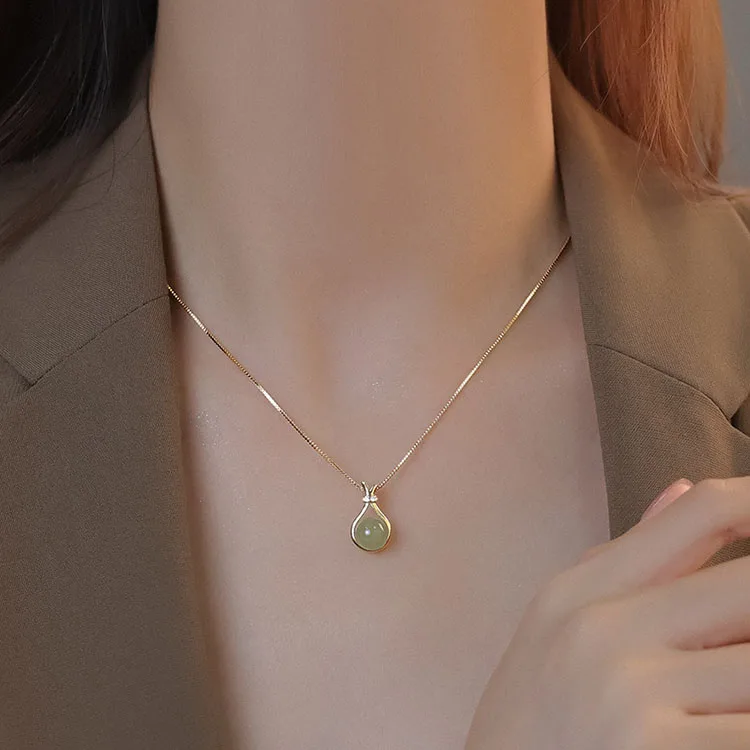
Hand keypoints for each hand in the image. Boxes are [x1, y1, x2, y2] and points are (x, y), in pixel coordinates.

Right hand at [464, 476, 749, 749]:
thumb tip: (684, 488)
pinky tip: (725, 714)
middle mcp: (606, 632)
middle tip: (737, 637)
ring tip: (727, 683)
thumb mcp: (558, 619)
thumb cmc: (533, 711)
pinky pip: (748, 731)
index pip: (701, 515)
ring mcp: (632, 697)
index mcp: (583, 590)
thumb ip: (627, 555)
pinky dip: (746, 720)